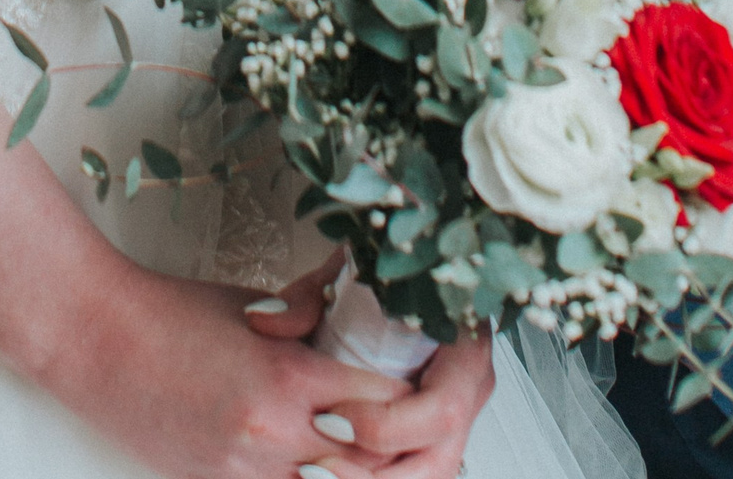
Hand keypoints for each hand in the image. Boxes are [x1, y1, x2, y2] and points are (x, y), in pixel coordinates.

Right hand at [38, 255, 403, 478]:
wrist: (100, 341)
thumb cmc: (171, 312)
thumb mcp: (252, 304)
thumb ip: (308, 313)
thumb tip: (349, 298)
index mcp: (287, 378)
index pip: (379, 404)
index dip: (404, 397)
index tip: (416, 385)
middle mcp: (273, 434)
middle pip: (364, 465)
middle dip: (386, 447)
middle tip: (401, 429)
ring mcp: (245, 471)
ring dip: (346, 473)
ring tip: (352, 450)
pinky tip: (307, 466)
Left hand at [245, 263, 496, 478]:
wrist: (411, 284)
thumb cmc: (390, 278)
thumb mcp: (350, 275)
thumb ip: (307, 299)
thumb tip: (263, 321)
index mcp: (464, 349)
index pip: (441, 408)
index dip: (385, 425)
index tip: (327, 418)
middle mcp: (468, 393)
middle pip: (437, 462)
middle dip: (372, 475)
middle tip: (311, 468)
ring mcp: (456, 425)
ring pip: (427, 478)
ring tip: (310, 476)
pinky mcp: (433, 442)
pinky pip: (413, 475)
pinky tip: (326, 476)